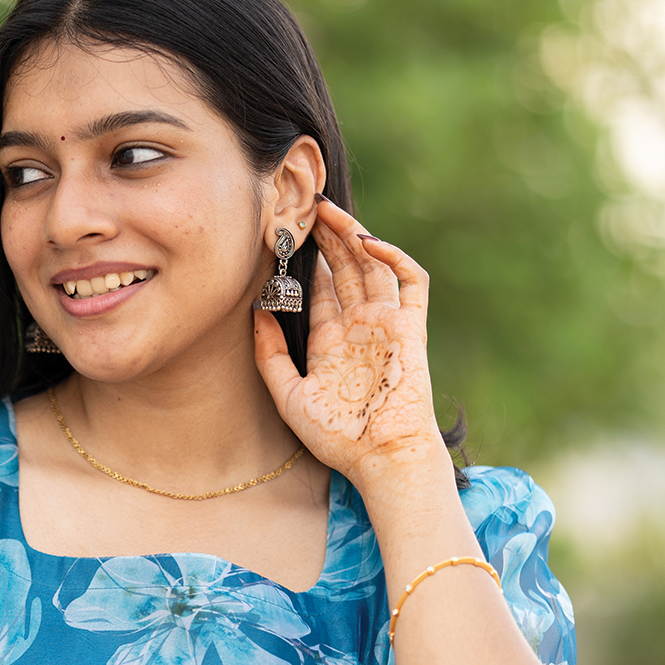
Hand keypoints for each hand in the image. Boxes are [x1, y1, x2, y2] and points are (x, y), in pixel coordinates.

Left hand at [254, 198, 444, 489]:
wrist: (383, 458)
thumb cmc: (338, 438)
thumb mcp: (289, 396)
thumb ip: (268, 355)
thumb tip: (254, 310)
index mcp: (331, 344)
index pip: (317, 291)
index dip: (302, 262)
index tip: (283, 236)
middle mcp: (358, 328)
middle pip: (343, 269)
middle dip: (326, 238)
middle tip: (305, 206)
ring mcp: (386, 324)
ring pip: (371, 266)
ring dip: (352, 236)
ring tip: (328, 209)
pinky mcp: (411, 327)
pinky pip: (410, 281)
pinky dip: (393, 257)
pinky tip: (367, 242)